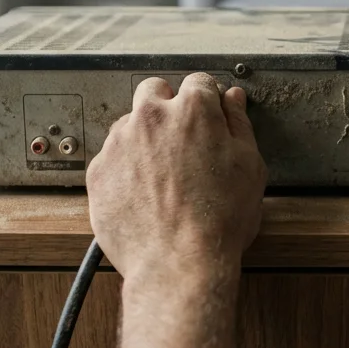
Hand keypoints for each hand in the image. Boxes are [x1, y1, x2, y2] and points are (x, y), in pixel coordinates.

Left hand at [86, 74, 266, 286]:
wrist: (178, 264)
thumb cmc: (219, 221)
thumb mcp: (249, 167)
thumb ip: (239, 124)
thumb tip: (232, 101)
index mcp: (193, 110)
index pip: (199, 83)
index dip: (207, 101)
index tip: (209, 118)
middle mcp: (151, 117)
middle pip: (155, 90)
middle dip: (167, 106)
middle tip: (182, 139)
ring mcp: (119, 143)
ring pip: (129, 123)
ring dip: (144, 137)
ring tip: (163, 175)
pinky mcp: (98, 171)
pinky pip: (111, 157)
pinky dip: (124, 168)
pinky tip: (144, 193)